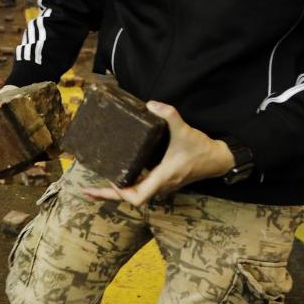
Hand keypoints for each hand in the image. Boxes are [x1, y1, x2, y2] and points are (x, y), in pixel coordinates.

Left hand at [83, 102, 234, 206]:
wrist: (216, 160)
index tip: (111, 179)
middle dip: (108, 195)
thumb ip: (170, 115)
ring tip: (94, 188)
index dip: (121, 192)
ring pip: (134, 195)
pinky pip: (140, 188)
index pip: (137, 198)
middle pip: (130, 199)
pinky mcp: (162, 182)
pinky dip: (126, 186)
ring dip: (115, 192)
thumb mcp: (185, 129)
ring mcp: (161, 186)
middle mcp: (159, 186)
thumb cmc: (200, 149)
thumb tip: (151, 104)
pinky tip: (117, 176)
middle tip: (86, 191)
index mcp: (162, 177)